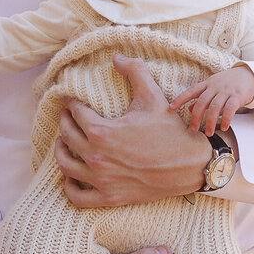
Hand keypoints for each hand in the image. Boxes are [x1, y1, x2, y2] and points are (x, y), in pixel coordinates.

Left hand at [57, 57, 209, 209]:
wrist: (191, 165)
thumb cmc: (170, 130)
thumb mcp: (152, 96)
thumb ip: (134, 71)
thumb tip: (117, 56)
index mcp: (102, 131)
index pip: (75, 113)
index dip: (71, 103)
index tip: (72, 99)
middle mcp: (96, 157)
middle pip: (66, 136)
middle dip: (64, 122)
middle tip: (67, 116)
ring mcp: (102, 180)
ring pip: (65, 165)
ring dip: (61, 150)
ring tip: (65, 142)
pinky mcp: (110, 197)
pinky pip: (77, 197)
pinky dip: (69, 186)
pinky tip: (71, 176)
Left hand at [168, 63, 253, 134]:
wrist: (249, 76)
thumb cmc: (228, 83)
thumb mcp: (213, 87)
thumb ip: (201, 97)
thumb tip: (189, 108)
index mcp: (207, 84)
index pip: (191, 91)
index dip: (180, 99)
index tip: (171, 108)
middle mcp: (215, 87)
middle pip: (202, 102)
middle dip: (196, 117)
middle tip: (194, 129)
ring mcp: (226, 91)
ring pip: (215, 107)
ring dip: (210, 121)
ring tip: (209, 133)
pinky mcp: (237, 96)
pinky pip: (230, 109)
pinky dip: (226, 119)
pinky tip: (224, 127)